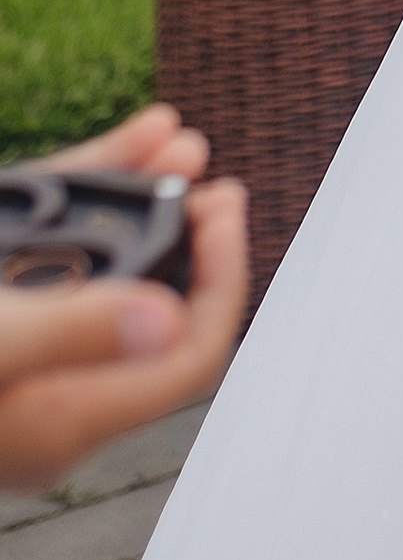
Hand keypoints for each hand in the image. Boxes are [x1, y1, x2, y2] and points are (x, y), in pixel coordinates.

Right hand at [0, 106, 248, 491]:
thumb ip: (76, 331)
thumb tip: (166, 319)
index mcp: (61, 421)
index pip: (185, 358)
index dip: (219, 282)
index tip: (224, 208)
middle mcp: (45, 397)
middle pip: (147, 310)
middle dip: (181, 230)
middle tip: (205, 170)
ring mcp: (12, 359)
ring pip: (95, 275)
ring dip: (133, 202)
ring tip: (169, 138)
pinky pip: (43, 263)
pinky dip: (74, 201)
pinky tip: (123, 140)